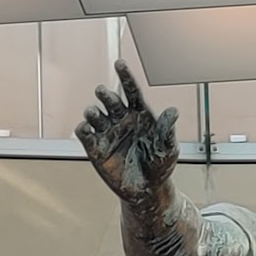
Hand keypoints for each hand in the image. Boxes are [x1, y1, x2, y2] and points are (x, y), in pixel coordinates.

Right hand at [76, 61, 177, 204]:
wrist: (148, 192)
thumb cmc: (160, 168)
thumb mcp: (168, 149)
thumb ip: (168, 131)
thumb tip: (173, 112)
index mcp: (139, 113)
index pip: (130, 90)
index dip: (125, 76)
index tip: (119, 64)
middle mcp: (121, 119)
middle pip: (110, 100)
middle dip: (105, 95)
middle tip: (104, 93)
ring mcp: (107, 133)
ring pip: (95, 114)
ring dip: (92, 111)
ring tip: (92, 113)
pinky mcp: (96, 149)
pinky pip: (85, 135)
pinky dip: (82, 130)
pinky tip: (84, 128)